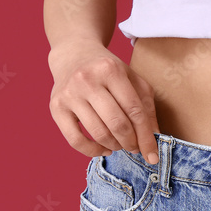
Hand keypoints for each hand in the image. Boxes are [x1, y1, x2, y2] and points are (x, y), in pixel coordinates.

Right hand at [48, 39, 160, 163]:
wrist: (73, 55)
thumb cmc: (106, 70)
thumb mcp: (131, 78)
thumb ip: (145, 106)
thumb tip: (154, 137)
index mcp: (110, 69)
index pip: (134, 110)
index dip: (146, 136)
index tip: (153, 155)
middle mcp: (87, 80)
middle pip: (117, 123)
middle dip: (131, 143)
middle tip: (135, 148)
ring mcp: (69, 94)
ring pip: (98, 133)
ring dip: (115, 146)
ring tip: (120, 145)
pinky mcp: (56, 107)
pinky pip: (75, 140)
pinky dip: (93, 151)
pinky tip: (104, 148)